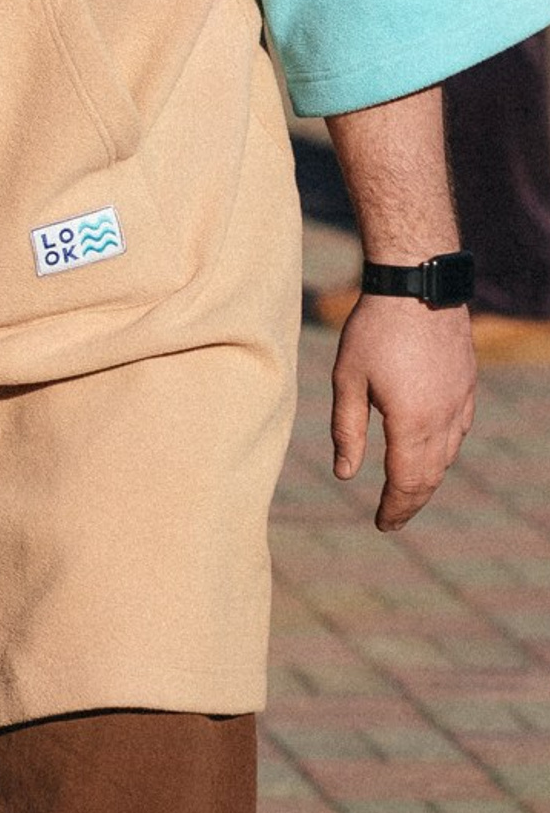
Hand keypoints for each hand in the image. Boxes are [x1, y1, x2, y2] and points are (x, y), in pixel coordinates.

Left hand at [331, 293, 475, 530]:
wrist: (418, 287)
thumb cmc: (373, 330)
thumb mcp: (347, 379)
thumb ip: (347, 430)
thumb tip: (345, 474)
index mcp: (411, 424)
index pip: (405, 482)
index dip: (394, 508)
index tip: (382, 524)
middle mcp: (443, 421)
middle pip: (429, 477)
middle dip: (410, 501)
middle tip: (393, 517)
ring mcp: (460, 404)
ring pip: (447, 457)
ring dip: (427, 478)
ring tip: (406, 489)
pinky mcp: (466, 387)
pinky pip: (458, 432)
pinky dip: (443, 452)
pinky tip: (430, 451)